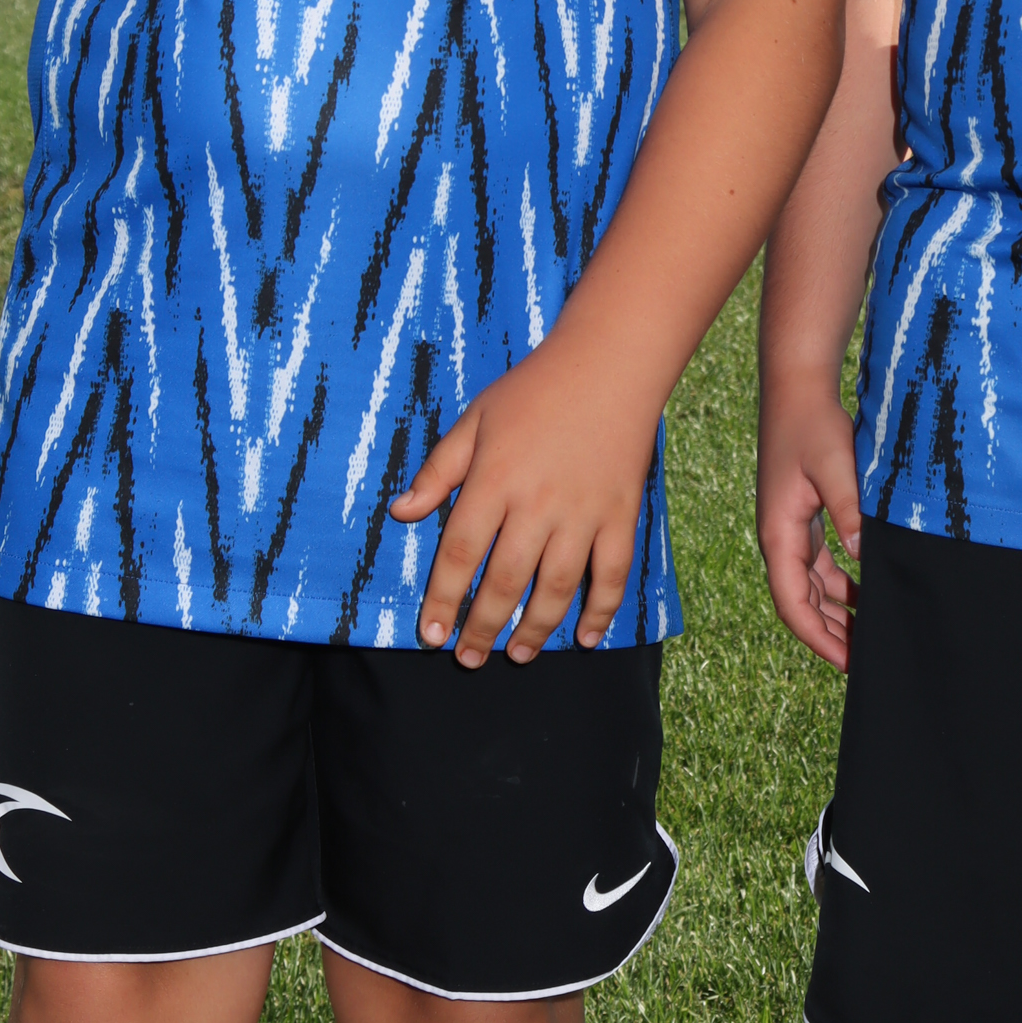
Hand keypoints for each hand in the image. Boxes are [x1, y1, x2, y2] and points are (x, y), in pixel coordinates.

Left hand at [389, 344, 658, 665]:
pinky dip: (601, 611)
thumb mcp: (475, 420)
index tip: (430, 635)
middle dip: (482, 627)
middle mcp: (537, 503)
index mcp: (495, 480)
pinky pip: (612, 573)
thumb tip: (400, 513)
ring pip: (556, 587)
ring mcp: (583, 512)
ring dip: (534, 629)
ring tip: (515, 654)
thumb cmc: (534, 390)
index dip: (442, 599)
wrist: (608, 364)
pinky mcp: (620, 514)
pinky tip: (584, 637)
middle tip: (468, 658)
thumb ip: (439, 471)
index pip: (460, 553)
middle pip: (504, 581)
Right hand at [757, 378, 862, 669]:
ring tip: (869, 635)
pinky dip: (840, 585)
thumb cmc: (812, 424)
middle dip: (831, 635)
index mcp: (778, 534)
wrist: (797, 388)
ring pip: (810, 587)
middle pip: (801, 603)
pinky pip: (819, 565)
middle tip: (867, 660)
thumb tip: (860, 555)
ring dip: (836, 612)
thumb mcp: (834, 467)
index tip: (850, 663)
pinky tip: (866, 594)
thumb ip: (848, 511)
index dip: (820, 639)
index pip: (792, 604)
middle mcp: (779, 538)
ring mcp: (790, 529)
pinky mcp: (804, 517)